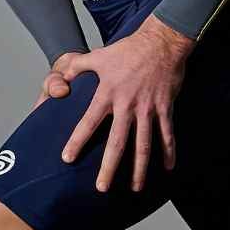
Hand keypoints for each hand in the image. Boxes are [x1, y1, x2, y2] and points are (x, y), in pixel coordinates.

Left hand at [43, 18, 194, 192]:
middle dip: (109, 167)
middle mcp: (127, 105)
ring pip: (144, 145)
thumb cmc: (128, 50)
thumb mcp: (97, 56)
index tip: (67, 158)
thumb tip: (60, 79)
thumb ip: (76, 67)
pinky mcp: (165, 108)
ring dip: (139, 169)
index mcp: (108, 94)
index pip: (88, 122)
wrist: (161, 41)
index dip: (77, 141)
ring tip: (135, 188)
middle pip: (116, 143)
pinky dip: (168, 152)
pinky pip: (167, 134)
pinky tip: (168, 169)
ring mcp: (148, 109)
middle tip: (101, 188)